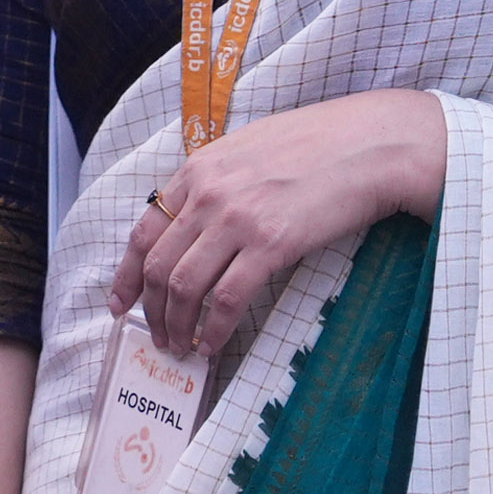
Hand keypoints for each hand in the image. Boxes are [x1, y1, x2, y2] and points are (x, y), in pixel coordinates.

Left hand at [111, 91, 445, 363]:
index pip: (144, 231)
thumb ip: (216, 183)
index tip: (121, 305)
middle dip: (152, 312)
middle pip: (159, 266)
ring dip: (178, 326)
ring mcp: (237, 218)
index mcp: (198, 170)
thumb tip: (196, 227)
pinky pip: (227, 298)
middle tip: (159, 338)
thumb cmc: (320, 146)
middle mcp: (208, 193)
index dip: (126, 276)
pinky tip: (214, 344)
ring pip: (185, 287)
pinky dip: (215, 329)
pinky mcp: (271, 242)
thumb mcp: (249, 151)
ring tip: (183, 348)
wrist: (371, 145)